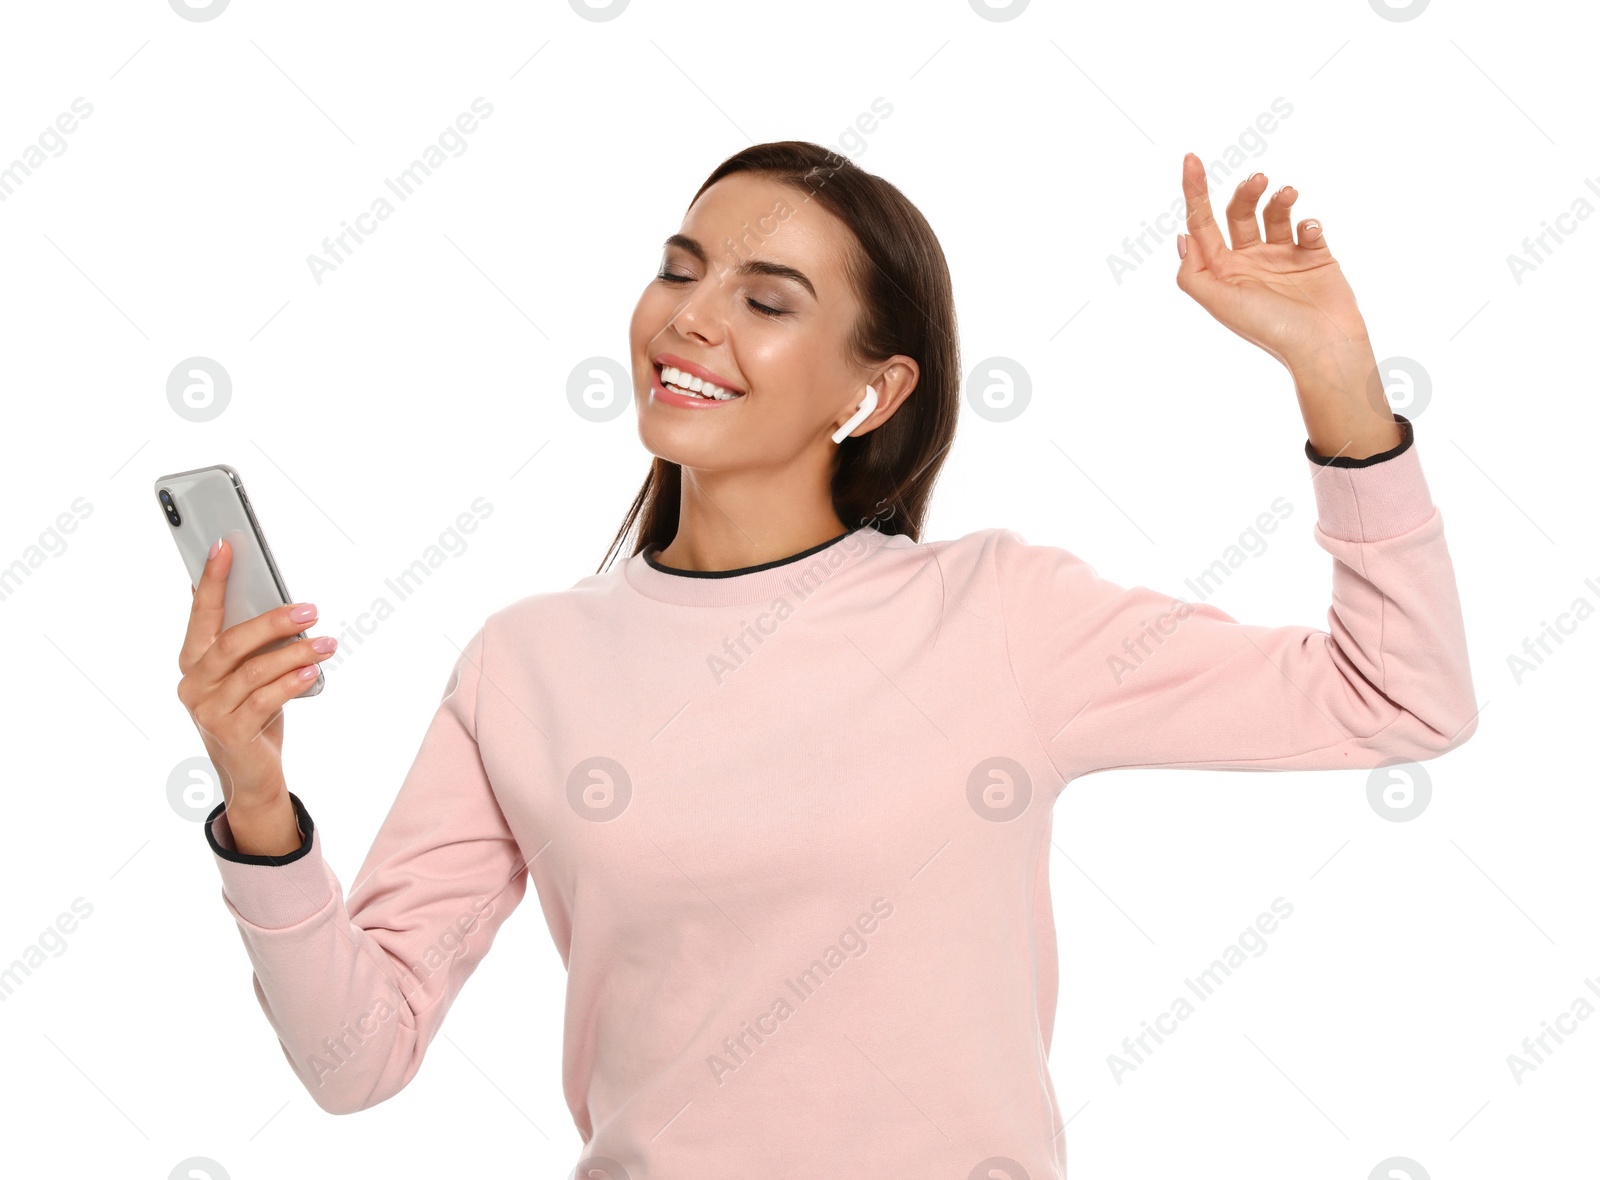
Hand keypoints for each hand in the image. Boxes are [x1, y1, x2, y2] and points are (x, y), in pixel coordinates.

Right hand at [175, 537, 336, 816]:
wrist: (251, 772)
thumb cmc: (252, 710)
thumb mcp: (249, 672)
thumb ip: (250, 640)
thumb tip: (267, 594)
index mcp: (193, 659)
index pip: (201, 612)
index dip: (211, 579)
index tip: (226, 545)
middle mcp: (193, 683)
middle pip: (231, 642)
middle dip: (272, 620)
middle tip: (311, 609)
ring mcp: (208, 710)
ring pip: (253, 671)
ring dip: (294, 653)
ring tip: (327, 642)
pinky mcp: (230, 733)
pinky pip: (264, 700)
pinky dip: (292, 682)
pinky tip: (313, 670)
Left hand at [1175, 153, 1371, 376]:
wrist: (1322, 346)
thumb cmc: (1268, 327)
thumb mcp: (1219, 302)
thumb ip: (1194, 272)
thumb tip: (1182, 237)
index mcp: (1223, 270)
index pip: (1203, 224)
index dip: (1194, 192)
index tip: (1190, 159)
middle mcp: (1250, 261)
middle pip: (1240, 212)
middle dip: (1245, 191)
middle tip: (1258, 179)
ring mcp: (1283, 257)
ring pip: (1275, 213)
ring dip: (1279, 198)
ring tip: (1286, 192)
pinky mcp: (1315, 255)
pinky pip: (1308, 227)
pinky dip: (1308, 223)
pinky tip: (1309, 233)